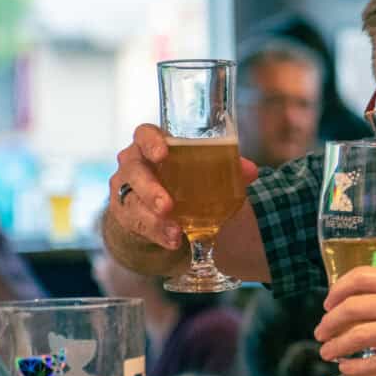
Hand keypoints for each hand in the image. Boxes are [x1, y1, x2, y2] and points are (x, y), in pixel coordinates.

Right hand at [108, 124, 257, 248]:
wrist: (160, 208)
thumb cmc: (183, 178)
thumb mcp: (203, 171)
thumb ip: (228, 168)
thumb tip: (251, 171)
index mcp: (152, 145)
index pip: (144, 135)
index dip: (150, 142)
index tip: (163, 153)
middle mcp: (134, 164)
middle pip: (134, 171)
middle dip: (150, 190)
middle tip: (168, 205)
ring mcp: (125, 190)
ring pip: (131, 202)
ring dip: (153, 219)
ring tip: (175, 231)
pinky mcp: (124, 214)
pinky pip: (136, 224)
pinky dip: (157, 234)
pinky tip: (173, 241)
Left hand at [313, 267, 375, 375]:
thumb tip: (372, 301)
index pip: (362, 277)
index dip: (338, 290)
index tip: (329, 302)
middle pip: (352, 307)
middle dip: (329, 321)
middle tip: (321, 331)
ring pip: (358, 336)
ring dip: (336, 345)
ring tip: (327, 352)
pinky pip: (374, 363)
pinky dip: (354, 366)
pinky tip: (346, 368)